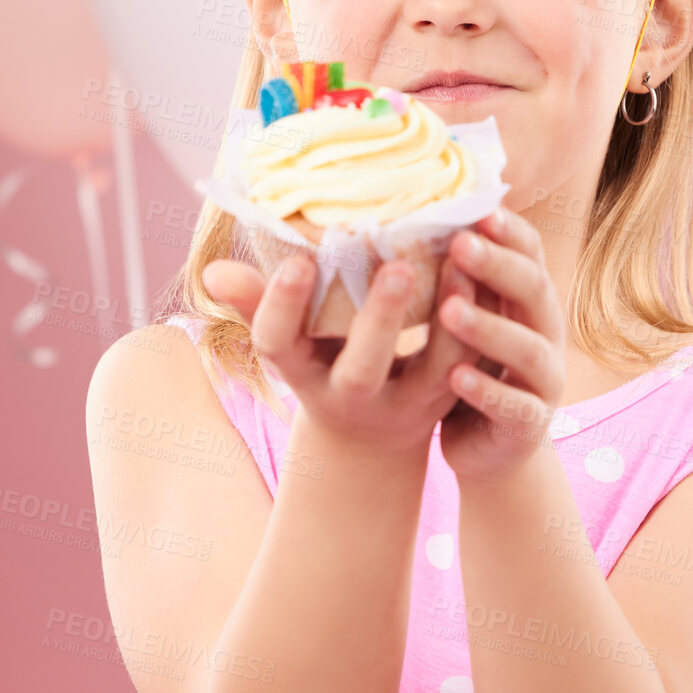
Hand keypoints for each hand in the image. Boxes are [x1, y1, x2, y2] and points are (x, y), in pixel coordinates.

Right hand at [200, 250, 482, 455]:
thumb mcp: (287, 340)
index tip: (297, 262)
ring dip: (445, 318)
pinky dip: (474, 321)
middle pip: (361, 367)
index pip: (277, 346)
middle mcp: (348, 396)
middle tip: (395, 264)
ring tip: (456, 262)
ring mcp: (401, 404)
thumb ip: (256, 304)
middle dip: (378, 319)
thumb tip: (214, 272)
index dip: (282, 307)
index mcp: (300, 373)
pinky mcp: (442, 397)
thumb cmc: (320, 360)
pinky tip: (478, 274)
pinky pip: (464, 361)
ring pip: (429, 368)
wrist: (370, 431)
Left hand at [433, 206, 565, 484]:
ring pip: (527, 348)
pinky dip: (486, 390)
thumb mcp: (469, 319)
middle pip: (534, 290)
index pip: (531, 254)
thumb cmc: (472, 367)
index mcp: (532, 301)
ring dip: (489, 326)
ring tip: (448, 310)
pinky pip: (513, 406)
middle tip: (460, 244)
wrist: (490, 449)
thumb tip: (418, 214)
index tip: (477, 207)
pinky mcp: (529, 425)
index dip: (510, 231)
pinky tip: (456, 376)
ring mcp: (544, 381)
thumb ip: (460, 278)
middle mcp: (547, 334)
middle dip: (498, 266)